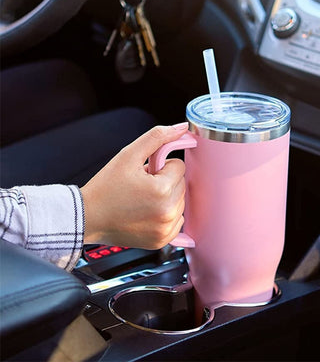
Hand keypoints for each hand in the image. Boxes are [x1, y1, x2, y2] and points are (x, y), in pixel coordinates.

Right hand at [81, 123, 187, 248]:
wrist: (88, 217)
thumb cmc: (105, 187)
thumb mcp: (128, 154)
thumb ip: (157, 137)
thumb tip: (182, 128)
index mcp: (161, 190)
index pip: (179, 166)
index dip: (161, 166)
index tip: (146, 173)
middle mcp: (167, 212)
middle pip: (181, 184)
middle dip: (165, 181)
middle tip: (142, 186)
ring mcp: (165, 229)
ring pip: (180, 202)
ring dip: (166, 198)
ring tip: (142, 199)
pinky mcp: (162, 240)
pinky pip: (177, 221)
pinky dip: (166, 215)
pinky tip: (147, 213)